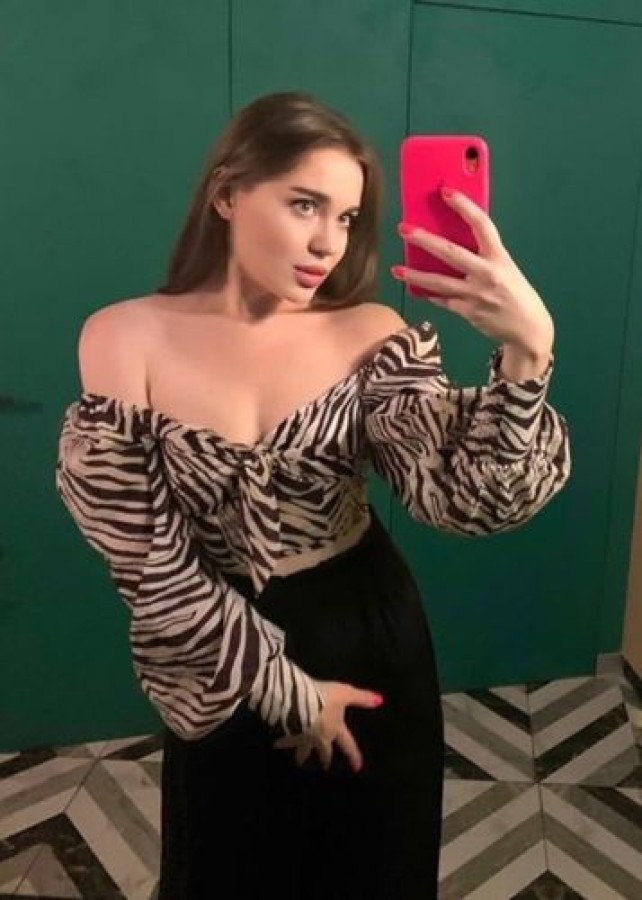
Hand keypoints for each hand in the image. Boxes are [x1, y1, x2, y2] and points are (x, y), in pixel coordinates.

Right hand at [273, 680, 383, 772]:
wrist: (295, 701)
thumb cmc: (322, 697)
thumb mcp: (344, 694)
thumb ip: (362, 698)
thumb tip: (381, 700)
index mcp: (334, 730)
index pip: (347, 745)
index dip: (354, 756)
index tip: (358, 768)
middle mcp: (318, 737)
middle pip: (323, 752)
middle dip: (323, 759)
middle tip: (324, 766)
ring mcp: (301, 737)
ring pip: (302, 750)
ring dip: (301, 756)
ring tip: (298, 761)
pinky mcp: (286, 733)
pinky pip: (285, 740)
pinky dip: (282, 742)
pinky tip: (277, 742)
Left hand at [392, 187, 554, 358]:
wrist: (529, 329)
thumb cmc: (516, 293)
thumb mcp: (507, 268)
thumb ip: (485, 256)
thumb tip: (456, 241)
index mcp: (500, 257)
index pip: (481, 224)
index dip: (464, 206)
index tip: (446, 192)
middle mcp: (487, 273)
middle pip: (450, 252)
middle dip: (424, 240)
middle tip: (404, 229)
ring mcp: (476, 294)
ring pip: (438, 282)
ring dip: (414, 275)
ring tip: (396, 269)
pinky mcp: (468, 312)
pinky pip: (443, 301)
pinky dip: (431, 295)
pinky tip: (419, 290)